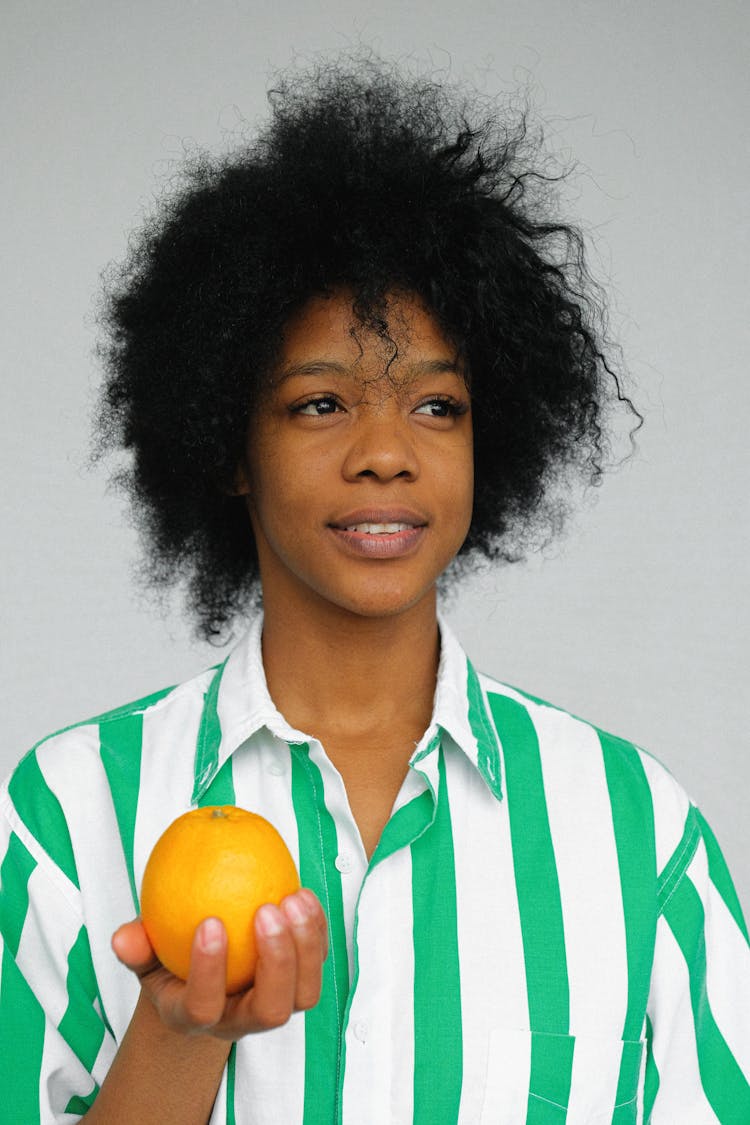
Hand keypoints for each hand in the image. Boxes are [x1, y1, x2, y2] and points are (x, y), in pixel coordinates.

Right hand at [112, 888, 327, 1039]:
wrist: (203, 980)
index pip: (204, 1008)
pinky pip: (318, 962)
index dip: (208, 971)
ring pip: (305, 993)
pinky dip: (317, 929)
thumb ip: (136, 948)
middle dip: (275, 962)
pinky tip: (303, 894)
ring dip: (304, 945)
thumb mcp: (146, 957)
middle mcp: (243, 1019)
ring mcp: (277, 1003)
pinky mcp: (300, 982)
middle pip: (270, 1011)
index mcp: (199, 1017)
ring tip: (290, 898)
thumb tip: (123, 937)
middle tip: (265, 910)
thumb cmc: (171, 964)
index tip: (210, 922)